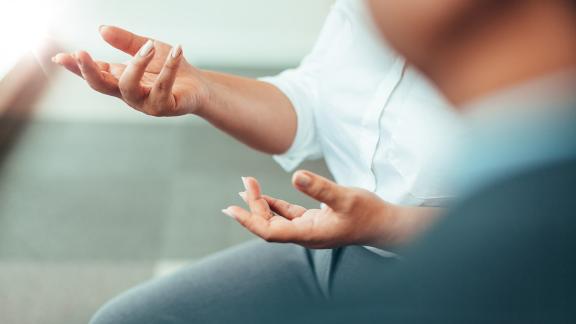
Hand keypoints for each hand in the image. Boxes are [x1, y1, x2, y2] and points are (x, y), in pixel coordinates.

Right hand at [52, 26, 210, 115]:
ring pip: (129, 87)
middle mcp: (129, 94)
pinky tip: (177, 50)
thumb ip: (127, 42)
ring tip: (149, 46)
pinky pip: (163, 87)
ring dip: (137, 64)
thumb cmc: (171, 69)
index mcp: (121, 80)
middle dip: (89, 71)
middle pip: (102, 86)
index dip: (77, 66)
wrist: (199, 86)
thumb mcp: (148, 50)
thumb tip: (102, 29)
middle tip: (82, 53)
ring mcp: (145, 103)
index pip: (95, 73)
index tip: (59, 57)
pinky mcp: (165, 106)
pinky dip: (170, 67)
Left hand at [223, 171, 409, 248]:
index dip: (249, 220)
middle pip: (269, 224)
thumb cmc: (368, 213)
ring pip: (277, 220)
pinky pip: (288, 216)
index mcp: (308, 233)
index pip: (269, 232)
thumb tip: (296, 175)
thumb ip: (320, 187)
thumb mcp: (345, 197)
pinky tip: (266, 196)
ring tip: (246, 188)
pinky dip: (275, 205)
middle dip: (253, 205)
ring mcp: (309, 229)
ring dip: (261, 205)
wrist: (385, 225)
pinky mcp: (315, 222)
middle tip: (245, 181)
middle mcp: (305, 235)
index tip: (232, 209)